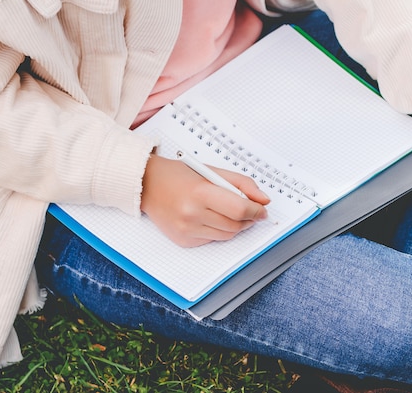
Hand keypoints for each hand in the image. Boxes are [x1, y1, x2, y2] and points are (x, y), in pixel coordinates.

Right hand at [140, 154, 269, 246]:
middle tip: (252, 212)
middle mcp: (192, 214)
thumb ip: (242, 184)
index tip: (262, 210)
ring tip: (230, 212)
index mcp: (200, 193)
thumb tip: (264, 200)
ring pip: (226, 235)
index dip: (256, 211)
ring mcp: (186, 230)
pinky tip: (210, 217)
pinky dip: (218, 230)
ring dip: (236, 226)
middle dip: (249, 220)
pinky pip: (212, 239)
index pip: (239, 209)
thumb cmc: (180, 175)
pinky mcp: (184, 240)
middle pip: (235, 225)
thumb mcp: (212, 171)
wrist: (147, 184)